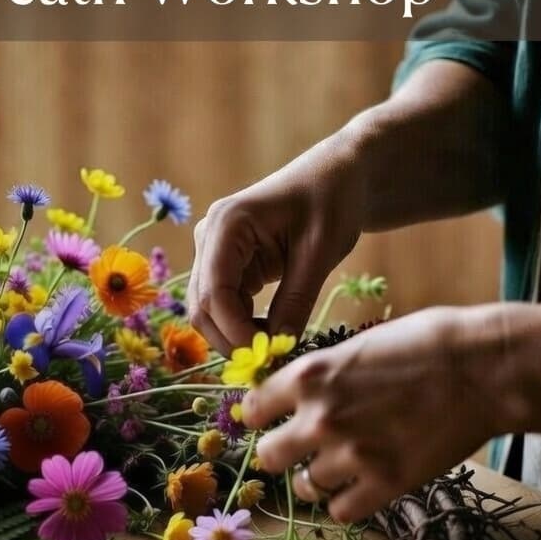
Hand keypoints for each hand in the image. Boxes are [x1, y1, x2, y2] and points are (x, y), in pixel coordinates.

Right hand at [187, 135, 363, 355]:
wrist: (338, 177)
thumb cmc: (332, 201)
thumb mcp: (320, 252)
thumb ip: (296, 300)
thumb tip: (277, 349)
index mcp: (226, 224)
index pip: (214, 292)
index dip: (235, 332)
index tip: (269, 357)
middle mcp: (209, 238)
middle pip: (203, 307)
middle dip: (232, 340)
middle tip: (273, 362)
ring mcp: (214, 252)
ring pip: (209, 312)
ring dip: (237, 337)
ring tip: (277, 347)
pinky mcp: (227, 265)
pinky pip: (225, 306)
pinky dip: (244, 327)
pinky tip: (273, 333)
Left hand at [243, 306, 512, 521]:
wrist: (485, 370)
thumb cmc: (429, 342)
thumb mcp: (359, 345)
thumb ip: (324, 374)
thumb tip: (300, 393)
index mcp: (310, 376)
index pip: (253, 409)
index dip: (262, 416)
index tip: (272, 420)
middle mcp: (320, 418)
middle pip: (268, 456)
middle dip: (282, 453)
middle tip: (301, 450)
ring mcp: (351, 455)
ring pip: (305, 487)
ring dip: (316, 480)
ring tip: (338, 469)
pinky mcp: (385, 484)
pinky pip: (342, 510)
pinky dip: (347, 502)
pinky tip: (360, 487)